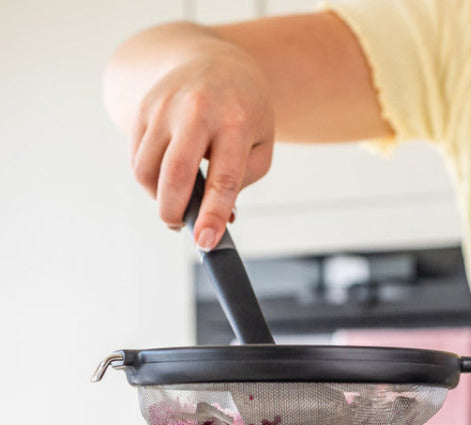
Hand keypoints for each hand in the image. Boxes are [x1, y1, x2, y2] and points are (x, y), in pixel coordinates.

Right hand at [129, 42, 273, 249]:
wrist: (216, 62)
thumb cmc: (244, 112)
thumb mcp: (261, 145)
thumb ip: (242, 182)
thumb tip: (216, 218)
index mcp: (235, 121)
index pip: (223, 178)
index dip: (213, 215)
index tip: (206, 241)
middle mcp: (196, 110)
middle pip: (174, 174)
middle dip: (173, 212)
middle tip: (181, 225)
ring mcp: (164, 107)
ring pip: (146, 170)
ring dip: (158, 197)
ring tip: (177, 198)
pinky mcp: (143, 109)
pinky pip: (136, 159)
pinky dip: (149, 179)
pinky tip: (167, 176)